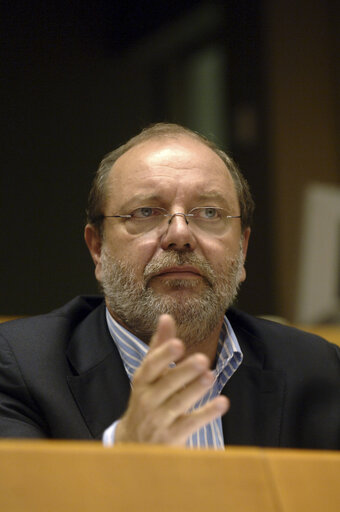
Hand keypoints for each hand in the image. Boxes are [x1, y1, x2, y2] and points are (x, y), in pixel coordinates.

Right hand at [115, 314, 228, 445]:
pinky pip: (190, 424)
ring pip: (178, 403)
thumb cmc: (147, 399)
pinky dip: (206, 414)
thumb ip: (159, 346)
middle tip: (202, 358)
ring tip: (211, 375)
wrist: (133, 443)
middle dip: (184, 371)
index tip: (178, 343)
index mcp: (142, 381)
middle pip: (167, 384)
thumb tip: (166, 316)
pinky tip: (223, 402)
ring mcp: (159, 420)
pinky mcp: (171, 437)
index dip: (163, 354)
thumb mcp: (149, 375)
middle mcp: (148, 400)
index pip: (151, 366)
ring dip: (194, 389)